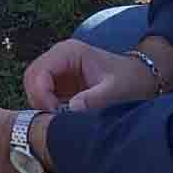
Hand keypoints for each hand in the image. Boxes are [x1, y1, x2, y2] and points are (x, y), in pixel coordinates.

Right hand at [23, 40, 159, 112]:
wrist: (141, 79)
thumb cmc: (129, 81)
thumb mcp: (115, 91)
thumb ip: (94, 99)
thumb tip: (72, 109)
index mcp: (68, 52)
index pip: (39, 71)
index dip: (41, 94)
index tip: (54, 113)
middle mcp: (59, 58)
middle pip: (31, 78)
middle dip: (38, 100)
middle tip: (53, 120)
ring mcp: (58, 70)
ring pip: (34, 88)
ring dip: (41, 105)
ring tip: (58, 120)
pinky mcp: (61, 83)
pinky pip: (43, 95)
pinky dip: (47, 108)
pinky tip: (61, 118)